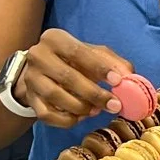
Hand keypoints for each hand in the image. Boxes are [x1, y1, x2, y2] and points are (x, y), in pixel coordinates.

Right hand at [16, 29, 133, 127]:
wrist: (41, 71)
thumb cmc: (73, 61)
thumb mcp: (93, 54)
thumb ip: (113, 62)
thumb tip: (129, 77)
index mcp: (55, 38)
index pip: (78, 52)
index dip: (99, 67)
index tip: (117, 81)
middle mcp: (38, 56)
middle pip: (67, 77)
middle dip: (94, 94)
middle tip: (114, 105)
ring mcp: (31, 78)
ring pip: (56, 97)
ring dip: (81, 108)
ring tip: (96, 110)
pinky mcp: (30, 98)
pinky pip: (47, 115)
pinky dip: (66, 120)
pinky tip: (79, 117)